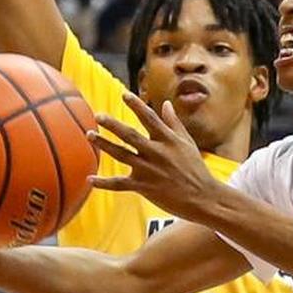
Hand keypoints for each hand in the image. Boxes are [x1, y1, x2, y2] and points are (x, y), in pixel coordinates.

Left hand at [88, 92, 218, 219]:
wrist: (203, 197)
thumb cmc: (195, 168)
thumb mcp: (187, 143)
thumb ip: (174, 123)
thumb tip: (166, 104)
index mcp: (168, 140)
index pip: (150, 118)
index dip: (137, 105)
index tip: (124, 95)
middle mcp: (157, 152)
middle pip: (130, 135)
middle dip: (113, 125)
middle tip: (98, 116)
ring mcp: (149, 170)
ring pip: (122, 155)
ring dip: (105, 144)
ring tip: (90, 135)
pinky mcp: (144, 187)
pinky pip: (120, 184)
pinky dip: (104, 183)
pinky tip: (91, 179)